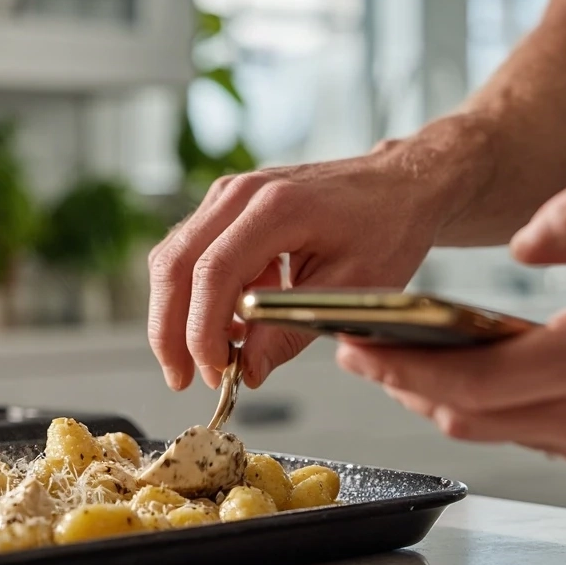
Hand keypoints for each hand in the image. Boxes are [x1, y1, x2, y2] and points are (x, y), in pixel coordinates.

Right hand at [148, 142, 447, 391]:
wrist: (396, 186)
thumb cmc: (386, 227)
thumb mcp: (352, 289)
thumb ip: (292, 330)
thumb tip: (248, 371)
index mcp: (278, 207)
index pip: (214, 271)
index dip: (203, 330)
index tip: (213, 372)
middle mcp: (241, 194)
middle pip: (174, 264)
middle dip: (169, 331)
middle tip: (183, 378)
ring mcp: (226, 196)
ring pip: (171, 260)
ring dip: (175, 316)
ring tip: (208, 359)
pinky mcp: (223, 208)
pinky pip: (187, 255)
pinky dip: (193, 297)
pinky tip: (225, 327)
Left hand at [337, 176, 565, 472]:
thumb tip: (524, 243)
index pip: (467, 383)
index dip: (397, 367)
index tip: (350, 343)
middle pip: (467, 416)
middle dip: (402, 384)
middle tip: (358, 350)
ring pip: (497, 432)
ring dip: (440, 397)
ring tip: (399, 358)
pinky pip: (535, 435)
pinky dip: (488, 406)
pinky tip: (471, 372)